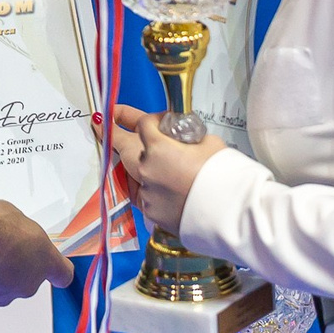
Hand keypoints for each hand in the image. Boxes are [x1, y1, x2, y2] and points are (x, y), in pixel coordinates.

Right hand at [0, 198, 73, 304]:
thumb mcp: (15, 215)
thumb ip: (22, 231)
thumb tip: (15, 232)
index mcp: (46, 261)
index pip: (63, 274)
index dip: (57, 269)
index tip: (53, 264)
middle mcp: (29, 284)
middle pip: (29, 278)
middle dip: (17, 264)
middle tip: (2, 246)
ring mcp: (5, 295)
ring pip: (5, 285)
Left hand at [110, 104, 227, 235]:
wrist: (233, 214)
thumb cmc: (224, 175)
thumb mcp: (208, 142)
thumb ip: (188, 136)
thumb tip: (182, 135)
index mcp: (158, 147)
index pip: (143, 124)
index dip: (151, 118)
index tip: (159, 119)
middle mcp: (145, 168)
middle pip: (123, 148)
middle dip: (114, 136)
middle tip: (100, 125)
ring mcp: (147, 192)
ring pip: (136, 174)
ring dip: (141, 167)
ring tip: (153, 164)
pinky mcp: (152, 212)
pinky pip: (146, 196)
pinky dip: (153, 190)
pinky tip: (168, 190)